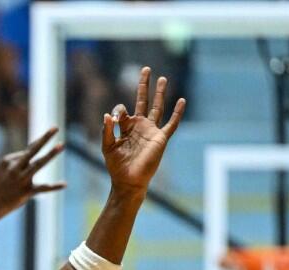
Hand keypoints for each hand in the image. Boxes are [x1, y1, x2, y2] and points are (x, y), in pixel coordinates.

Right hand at [0, 127, 64, 219]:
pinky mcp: (25, 192)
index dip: (40, 142)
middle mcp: (14, 167)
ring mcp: (20, 179)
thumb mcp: (2, 171)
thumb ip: (17, 164)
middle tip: (55, 128)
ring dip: (50, 154)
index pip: (27, 150)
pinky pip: (42, 188)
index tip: (51, 132)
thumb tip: (30, 156)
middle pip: (32, 150)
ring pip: (38, 164)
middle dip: (44, 139)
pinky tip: (64, 184)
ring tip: (61, 145)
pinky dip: (54, 186)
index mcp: (7, 160)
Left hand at [101, 67, 184, 194]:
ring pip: (157, 108)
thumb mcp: (107, 147)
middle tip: (145, 69)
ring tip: (163, 78)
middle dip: (143, 86)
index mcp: (126, 127)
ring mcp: (151, 131)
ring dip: (160, 93)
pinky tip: (182, 101)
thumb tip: (107, 114)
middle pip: (143, 101)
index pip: (122, 110)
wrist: (129, 181)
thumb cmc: (117, 166)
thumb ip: (106, 131)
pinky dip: (177, 113)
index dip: (117, 111)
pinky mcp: (160, 139)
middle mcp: (139, 126)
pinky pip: (171, 124)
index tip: (114, 119)